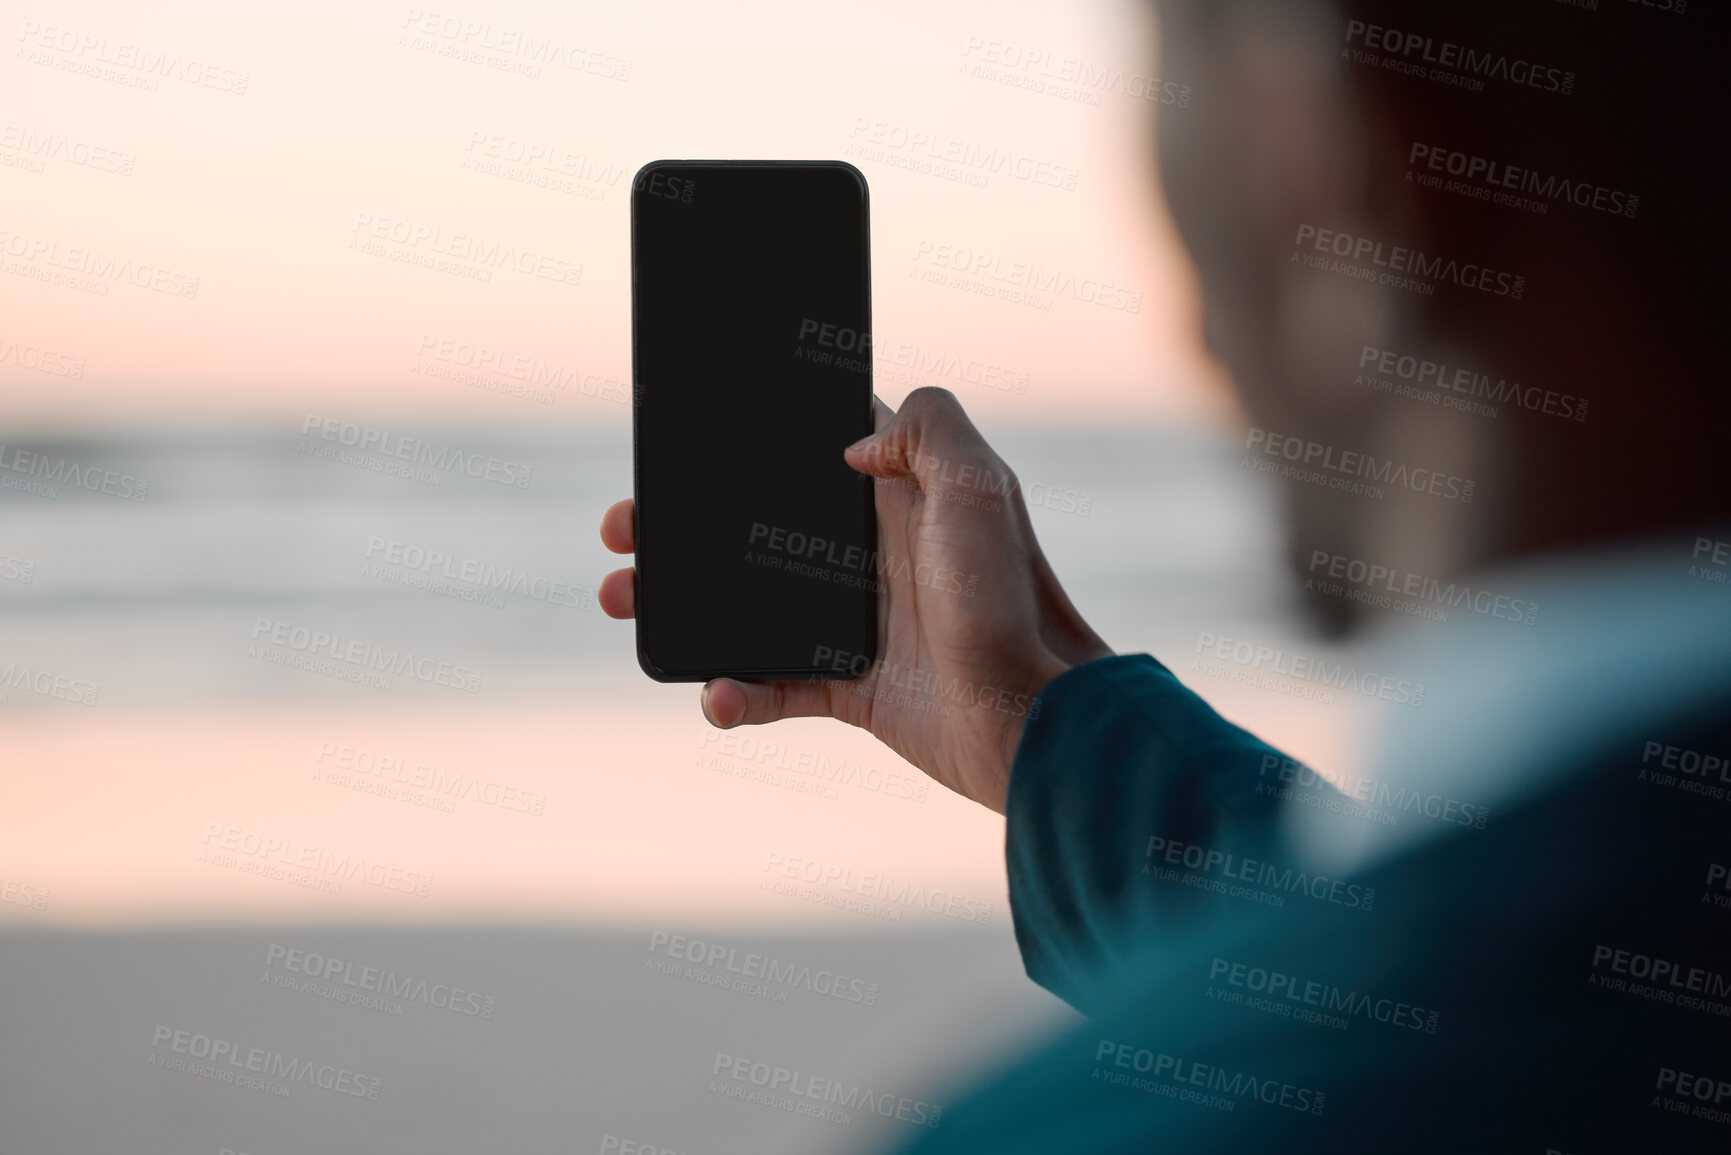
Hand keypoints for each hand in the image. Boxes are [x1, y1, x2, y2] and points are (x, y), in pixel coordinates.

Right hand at [599, 387, 1111, 813]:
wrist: (1035, 722)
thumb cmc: (1012, 603)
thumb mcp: (982, 488)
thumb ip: (929, 429)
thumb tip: (855, 442)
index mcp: (900, 497)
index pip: (810, 452)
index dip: (745, 444)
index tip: (680, 443)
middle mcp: (874, 554)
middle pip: (756, 527)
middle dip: (683, 527)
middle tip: (625, 531)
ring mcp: (858, 622)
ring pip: (747, 604)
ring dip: (684, 605)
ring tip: (628, 603)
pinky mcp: (852, 689)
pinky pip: (774, 685)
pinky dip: (735, 692)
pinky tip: (715, 695)